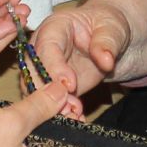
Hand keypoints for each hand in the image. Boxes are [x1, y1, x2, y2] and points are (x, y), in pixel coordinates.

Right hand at [32, 2, 131, 118]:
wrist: (109, 40)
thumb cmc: (107, 26)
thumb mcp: (112, 28)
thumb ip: (107, 42)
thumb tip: (106, 60)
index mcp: (53, 28)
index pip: (47, 47)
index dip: (55, 67)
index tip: (70, 85)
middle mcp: (41, 49)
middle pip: (33, 72)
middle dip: (47, 92)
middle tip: (67, 107)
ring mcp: (44, 70)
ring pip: (36, 91)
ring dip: (51, 107)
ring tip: (73, 116)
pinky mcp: (52, 88)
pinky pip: (49, 103)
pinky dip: (60, 114)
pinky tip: (75, 120)